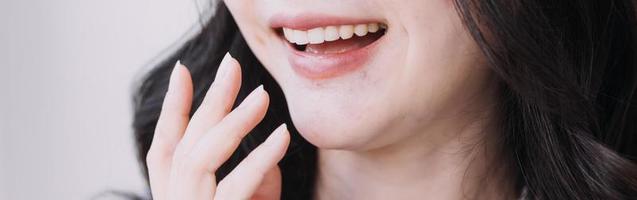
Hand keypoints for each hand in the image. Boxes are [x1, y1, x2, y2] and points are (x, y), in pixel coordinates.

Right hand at [145, 53, 289, 199]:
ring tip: (262, 95)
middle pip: (185, 146)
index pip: (165, 149)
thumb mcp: (254, 199)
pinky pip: (235, 185)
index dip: (171, 108)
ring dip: (233, 122)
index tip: (180, 69)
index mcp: (176, 194)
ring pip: (199, 158)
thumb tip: (272, 137)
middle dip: (208, 102)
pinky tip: (281, 135)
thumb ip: (257, 174)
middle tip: (231, 64)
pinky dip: (260, 158)